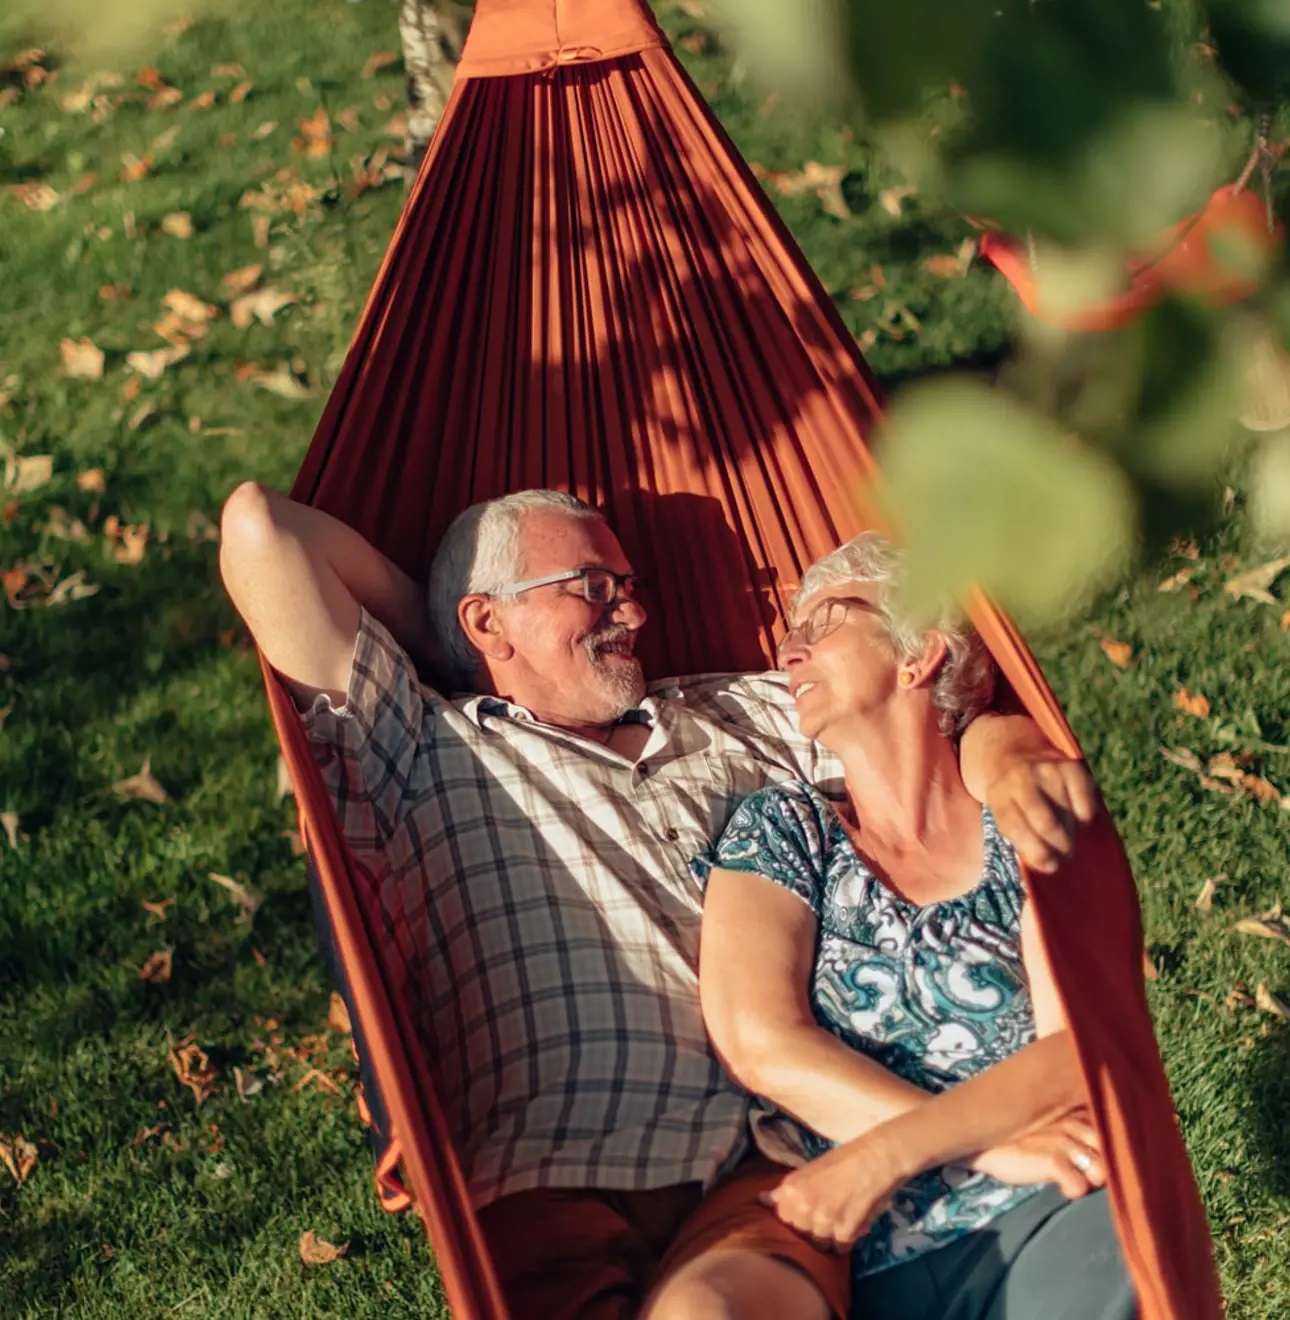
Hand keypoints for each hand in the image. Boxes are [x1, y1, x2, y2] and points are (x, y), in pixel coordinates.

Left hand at [761, 1139, 904, 1252]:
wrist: (875, 1158)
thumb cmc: (843, 1159)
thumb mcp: (809, 1170)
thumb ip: (786, 1190)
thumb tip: (761, 1200)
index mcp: (791, 1188)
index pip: (782, 1217)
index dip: (796, 1216)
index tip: (808, 1210)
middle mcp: (803, 1206)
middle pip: (800, 1233)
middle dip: (811, 1228)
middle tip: (828, 1213)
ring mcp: (823, 1221)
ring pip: (819, 1243)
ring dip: (829, 1236)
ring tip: (842, 1217)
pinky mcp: (845, 1232)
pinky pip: (839, 1249)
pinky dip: (846, 1240)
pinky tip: (853, 1223)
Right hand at [972, 1112, 1105, 1199]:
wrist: (983, 1145)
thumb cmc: (1019, 1139)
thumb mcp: (1050, 1128)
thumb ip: (1075, 1133)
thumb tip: (1101, 1155)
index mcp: (1073, 1114)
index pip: (1110, 1132)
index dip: (1108, 1151)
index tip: (1093, 1158)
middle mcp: (1072, 1124)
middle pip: (1110, 1155)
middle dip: (1101, 1168)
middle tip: (1082, 1173)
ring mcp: (1063, 1142)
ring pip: (1100, 1172)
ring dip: (1087, 1180)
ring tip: (1070, 1178)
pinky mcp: (1053, 1161)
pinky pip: (1079, 1186)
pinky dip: (1071, 1190)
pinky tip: (1060, 1187)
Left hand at [984, 753, 1098, 874]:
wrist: (1013, 752)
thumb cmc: (1011, 799)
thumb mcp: (1002, 815)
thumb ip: (1019, 840)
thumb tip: (1047, 865)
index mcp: (999, 796)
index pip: (1016, 829)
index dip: (1036, 854)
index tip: (1049, 866)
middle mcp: (1021, 780)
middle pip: (1046, 824)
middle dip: (1060, 847)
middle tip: (1064, 854)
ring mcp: (1047, 770)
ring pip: (1069, 816)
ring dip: (1071, 833)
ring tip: (1065, 833)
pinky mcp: (1071, 766)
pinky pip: (1086, 805)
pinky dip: (1084, 819)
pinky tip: (1074, 816)